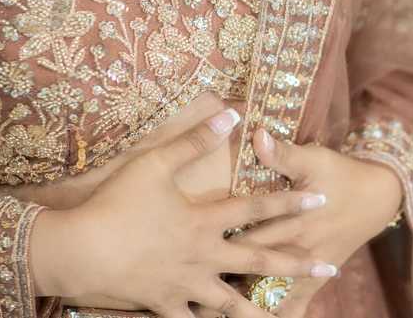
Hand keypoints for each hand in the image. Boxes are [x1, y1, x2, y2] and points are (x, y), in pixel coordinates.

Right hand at [49, 109, 341, 317]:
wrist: (83, 251)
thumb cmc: (118, 203)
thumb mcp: (155, 163)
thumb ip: (194, 140)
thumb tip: (231, 114)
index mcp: (204, 220)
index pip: (256, 208)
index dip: (290, 201)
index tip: (321, 199)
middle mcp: (204, 256)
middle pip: (258, 260)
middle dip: (296, 263)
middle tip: (329, 267)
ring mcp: (186, 287)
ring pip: (233, 303)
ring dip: (262, 308)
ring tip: (285, 316)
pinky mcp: (165, 306)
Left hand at [191, 128, 403, 317]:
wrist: (376, 197)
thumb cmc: (338, 173)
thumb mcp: (312, 158)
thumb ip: (282, 154)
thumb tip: (258, 136)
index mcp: (291, 221)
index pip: (249, 238)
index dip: (219, 248)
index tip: (189, 255)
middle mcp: (296, 249)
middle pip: (253, 272)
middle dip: (222, 282)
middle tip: (192, 295)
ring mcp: (307, 268)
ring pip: (271, 295)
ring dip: (246, 306)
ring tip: (214, 316)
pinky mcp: (317, 279)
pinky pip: (295, 307)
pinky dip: (278, 316)